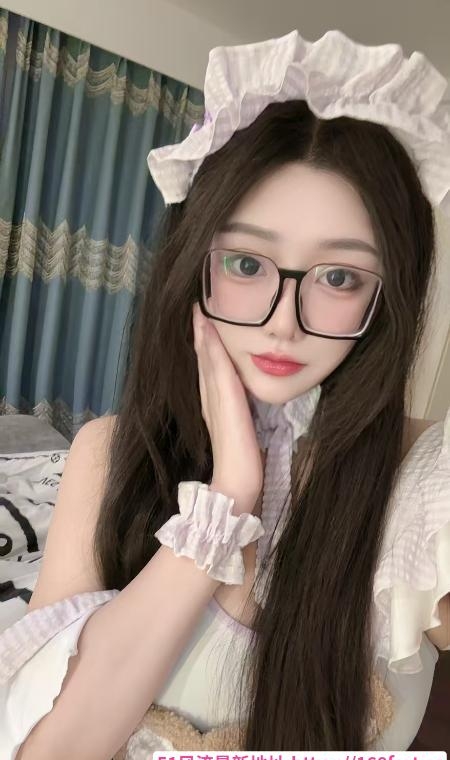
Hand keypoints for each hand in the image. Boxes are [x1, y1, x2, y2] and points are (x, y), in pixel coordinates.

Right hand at [192, 302, 262, 514]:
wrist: (236, 486)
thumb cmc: (242, 467)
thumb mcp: (243, 435)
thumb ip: (241, 421)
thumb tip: (249, 411)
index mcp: (215, 409)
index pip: (209, 371)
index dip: (205, 348)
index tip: (203, 325)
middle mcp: (210, 401)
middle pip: (204, 361)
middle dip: (200, 334)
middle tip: (195, 308)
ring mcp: (214, 400)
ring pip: (207, 359)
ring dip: (202, 334)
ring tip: (198, 310)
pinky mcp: (224, 401)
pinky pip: (216, 367)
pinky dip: (210, 346)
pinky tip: (207, 328)